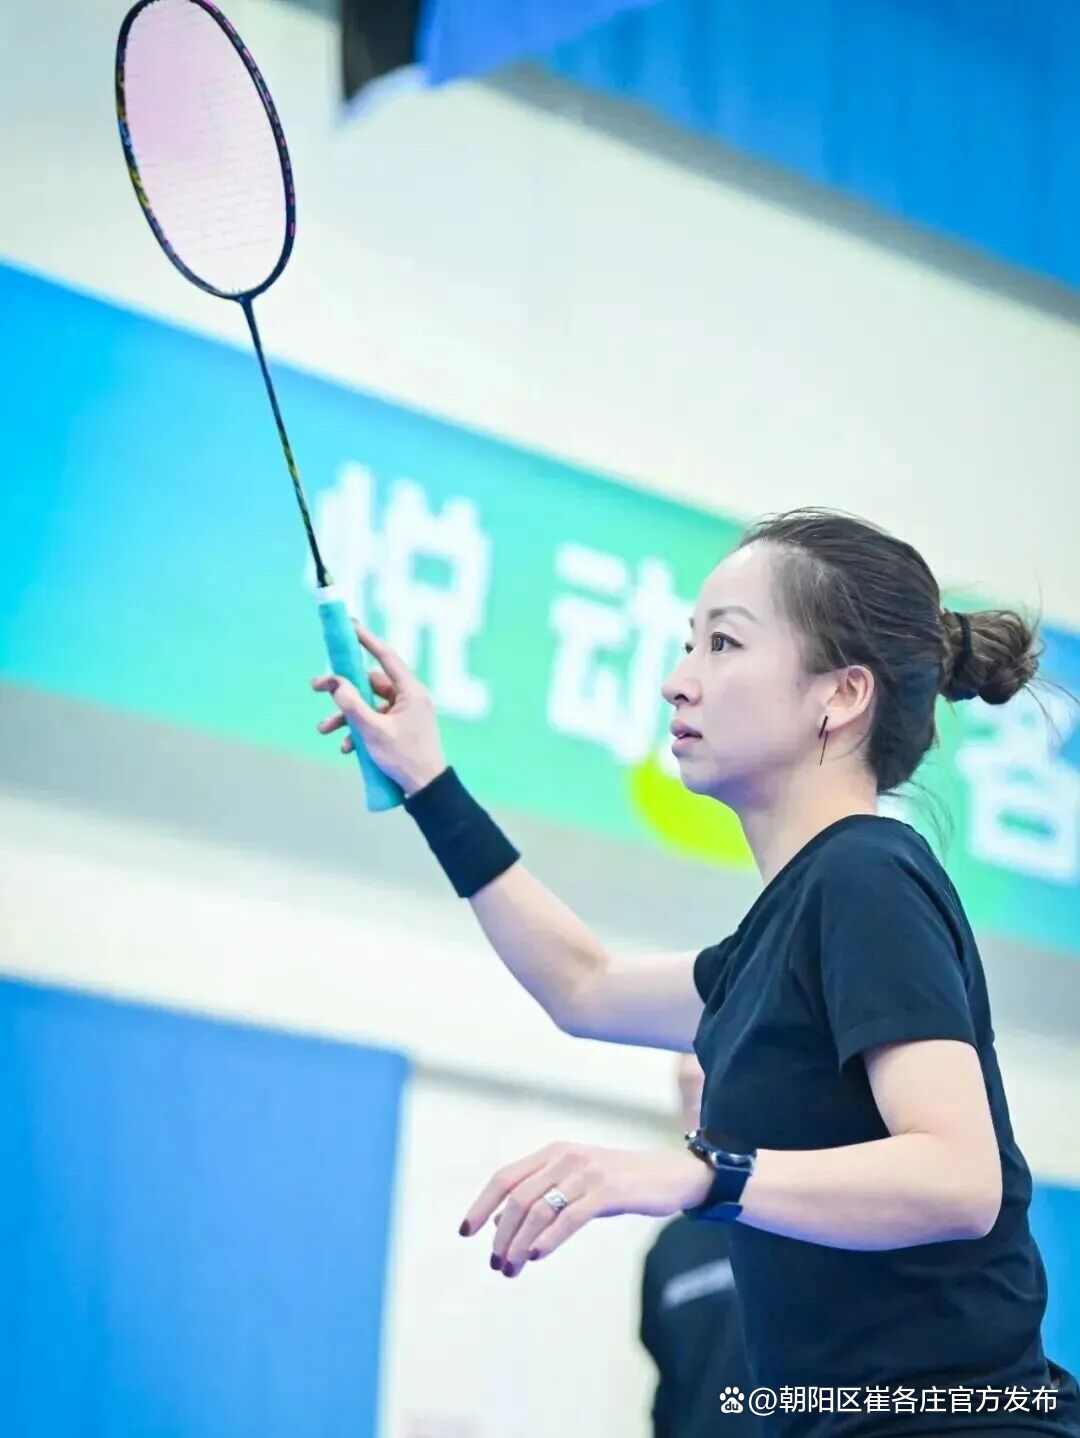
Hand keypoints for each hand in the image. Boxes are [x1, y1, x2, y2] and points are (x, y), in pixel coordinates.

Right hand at [311, 620, 447, 796]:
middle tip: (315, 687)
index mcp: (411, 691)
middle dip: (342, 690)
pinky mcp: (397, 728)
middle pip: (369, 683)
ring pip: (367, 705)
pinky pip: (373, 722)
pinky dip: (357, 731)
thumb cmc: (405, 758)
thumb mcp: (373, 731)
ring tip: (324, 730)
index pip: (386, 657)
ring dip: (345, 716)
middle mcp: (408, 698)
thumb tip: (335, 683)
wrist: (425, 789)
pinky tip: (346, 748)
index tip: (349, 625)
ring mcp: (403, 714)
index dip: (366, 639)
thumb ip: (352, 706)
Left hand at [458, 1141, 712, 1277]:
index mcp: (554, 1151)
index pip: (505, 1177)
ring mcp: (586, 1172)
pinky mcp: (606, 1190)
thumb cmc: (622, 1183)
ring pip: (538, 1211)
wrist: (673, 1176)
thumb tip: (502, 1223)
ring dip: (519, 1245)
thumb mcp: (578, 1183)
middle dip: (501, 1235)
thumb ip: (543, 1196)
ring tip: (512, 1269)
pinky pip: (568, 1217)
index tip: (466, 1232)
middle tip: (497, 1264)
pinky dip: (548, 1238)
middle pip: (517, 1198)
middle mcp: (565, 1156)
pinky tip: (536, 1256)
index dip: (482, 1205)